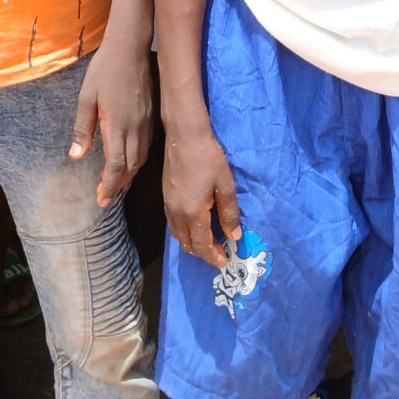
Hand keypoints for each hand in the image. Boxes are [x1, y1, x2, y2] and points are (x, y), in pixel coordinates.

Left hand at [72, 35, 152, 206]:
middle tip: (106, 198)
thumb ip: (83, 129)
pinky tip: (130, 160)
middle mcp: (135, 128)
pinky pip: (146, 146)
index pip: (116, 165)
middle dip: (118, 185)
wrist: (130, 47)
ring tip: (116, 184)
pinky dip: (137, 160)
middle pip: (130, 167)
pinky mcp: (151, 115)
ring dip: (129, 174)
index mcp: (116, 125)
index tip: (101, 199)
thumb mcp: (86, 98)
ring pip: (141, 158)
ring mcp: (146, 122)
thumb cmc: (104, 70)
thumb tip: (76, 156)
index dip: (109, 185)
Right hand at [162, 121, 241, 268]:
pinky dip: (183, 232)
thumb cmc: (209, 158)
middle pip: (187, 243)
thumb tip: (234, 236)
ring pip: (177, 235)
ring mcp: (168, 205)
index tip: (224, 262)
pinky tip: (194, 225)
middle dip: (202, 253)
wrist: (184, 135)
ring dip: (192, 243)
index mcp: (193, 212)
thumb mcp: (226, 185)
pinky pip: (172, 224)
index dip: (213, 256)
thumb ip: (229, 213)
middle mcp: (177, 213)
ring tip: (208, 242)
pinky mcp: (165, 196)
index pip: (202, 244)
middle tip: (218, 253)